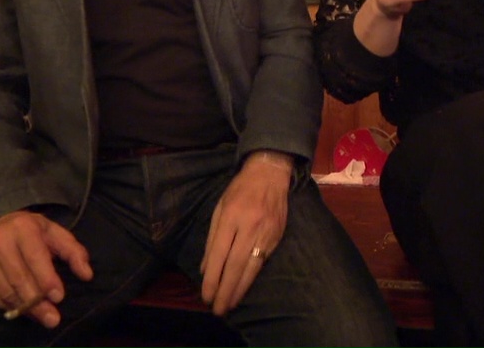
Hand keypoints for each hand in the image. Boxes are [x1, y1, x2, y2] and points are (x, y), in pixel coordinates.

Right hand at [0, 210, 92, 328]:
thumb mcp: (56, 234)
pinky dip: (7, 306)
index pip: (35, 257)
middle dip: (37, 302)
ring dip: (24, 308)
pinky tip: (21, 310)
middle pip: (19, 278)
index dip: (47, 279)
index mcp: (23, 228)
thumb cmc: (32, 231)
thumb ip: (74, 252)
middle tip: (53, 318)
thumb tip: (87, 274)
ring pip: (5, 290)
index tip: (58, 297)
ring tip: (41, 317)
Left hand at [199, 151, 291, 314]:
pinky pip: (262, 262)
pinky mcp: (277, 237)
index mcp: (231, 216)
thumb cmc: (240, 189)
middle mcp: (249, 226)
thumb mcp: (220, 207)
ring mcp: (266, 232)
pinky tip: (244, 287)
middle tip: (217, 309)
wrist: (271, 174)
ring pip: (251, 267)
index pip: (220, 254)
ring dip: (239, 289)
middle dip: (225, 290)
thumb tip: (206, 268)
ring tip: (229, 304)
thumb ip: (213, 238)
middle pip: (236, 265)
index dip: (213, 278)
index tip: (206, 295)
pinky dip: (252, 277)